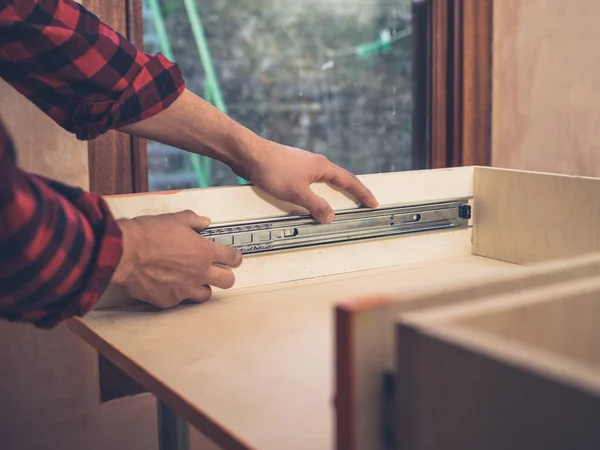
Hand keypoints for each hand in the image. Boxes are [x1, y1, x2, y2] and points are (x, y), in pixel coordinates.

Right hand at [111, 210, 241, 307]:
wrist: (125, 253)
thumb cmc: (148, 234)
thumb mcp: (174, 219)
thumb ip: (193, 221)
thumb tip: (203, 222)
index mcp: (204, 252)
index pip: (232, 258)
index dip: (235, 258)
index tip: (234, 259)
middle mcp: (199, 272)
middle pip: (227, 281)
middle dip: (225, 276)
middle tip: (218, 272)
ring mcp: (185, 289)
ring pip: (206, 295)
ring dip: (203, 287)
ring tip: (193, 280)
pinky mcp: (169, 300)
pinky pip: (180, 300)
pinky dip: (177, 294)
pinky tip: (169, 286)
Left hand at [237, 137, 379, 222]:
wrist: (249, 154)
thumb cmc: (272, 168)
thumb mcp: (297, 193)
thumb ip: (316, 206)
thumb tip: (330, 216)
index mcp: (322, 167)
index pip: (349, 181)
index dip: (362, 193)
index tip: (373, 202)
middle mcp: (315, 164)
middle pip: (338, 180)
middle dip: (350, 193)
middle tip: (360, 204)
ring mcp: (302, 165)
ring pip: (322, 182)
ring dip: (330, 194)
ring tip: (336, 206)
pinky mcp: (290, 169)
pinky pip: (308, 183)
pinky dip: (314, 194)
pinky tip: (308, 201)